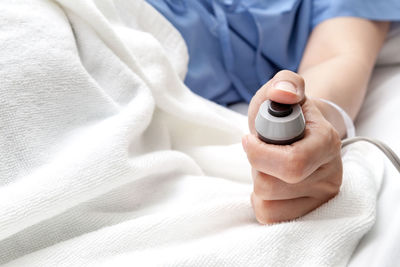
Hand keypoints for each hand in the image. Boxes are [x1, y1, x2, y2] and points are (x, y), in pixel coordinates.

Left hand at [242, 70, 342, 223]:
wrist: (301, 133)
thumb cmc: (288, 113)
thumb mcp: (284, 88)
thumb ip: (285, 82)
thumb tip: (283, 94)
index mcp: (327, 143)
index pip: (291, 163)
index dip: (259, 153)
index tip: (249, 139)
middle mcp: (330, 175)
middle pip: (271, 186)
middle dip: (256, 167)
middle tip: (262, 153)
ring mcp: (321, 198)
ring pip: (266, 203)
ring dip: (257, 182)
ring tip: (269, 167)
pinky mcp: (309, 213)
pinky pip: (269, 216)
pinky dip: (260, 200)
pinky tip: (270, 184)